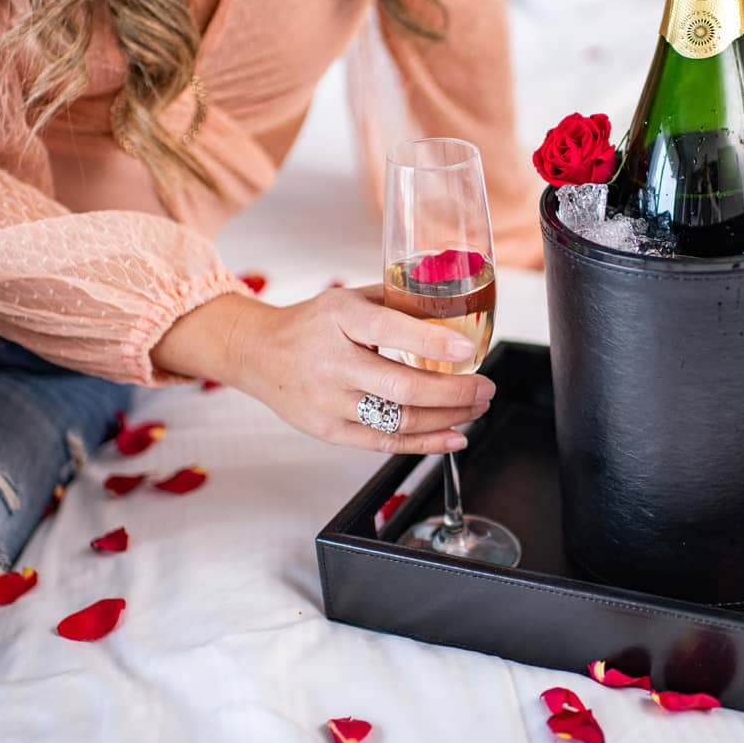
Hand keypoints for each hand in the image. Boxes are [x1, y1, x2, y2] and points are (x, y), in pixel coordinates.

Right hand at [153, 286, 494, 453]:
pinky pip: (385, 443)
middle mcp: (332, 363)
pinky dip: (426, 443)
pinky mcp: (329, 430)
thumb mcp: (348, 299)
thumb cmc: (310, 325)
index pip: (389, 330)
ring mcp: (330, 402)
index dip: (432, 341)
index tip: (467, 348)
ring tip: (476, 407)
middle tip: (486, 387)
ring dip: (448, 418)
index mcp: (339, 319)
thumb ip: (396, 304)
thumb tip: (454, 308)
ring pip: (399, 420)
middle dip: (455, 392)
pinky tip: (454, 436)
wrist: (257, 354)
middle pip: (403, 387)